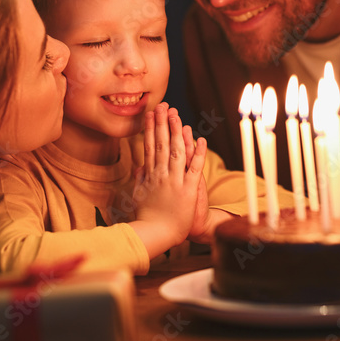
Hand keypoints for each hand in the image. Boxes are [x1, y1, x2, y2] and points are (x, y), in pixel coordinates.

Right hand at [130, 103, 206, 258]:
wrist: (157, 234)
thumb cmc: (147, 218)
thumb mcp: (138, 195)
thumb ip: (140, 179)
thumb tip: (139, 166)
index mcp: (150, 175)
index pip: (150, 146)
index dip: (151, 129)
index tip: (151, 114)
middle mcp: (161, 174)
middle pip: (162, 144)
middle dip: (163, 123)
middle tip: (163, 106)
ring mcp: (175, 180)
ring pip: (176, 151)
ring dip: (177, 131)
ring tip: (176, 115)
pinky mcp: (188, 189)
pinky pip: (195, 168)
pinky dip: (198, 153)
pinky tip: (201, 139)